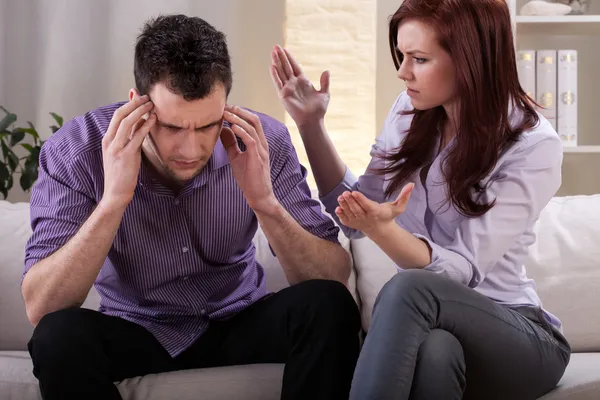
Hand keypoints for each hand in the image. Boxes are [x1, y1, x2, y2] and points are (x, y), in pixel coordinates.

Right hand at [101, 92, 155, 208]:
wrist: (116, 192)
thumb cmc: (122, 173)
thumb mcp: (123, 151)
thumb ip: (129, 136)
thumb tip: (139, 120)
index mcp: (107, 139)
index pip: (117, 115)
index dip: (129, 104)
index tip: (140, 97)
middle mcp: (110, 141)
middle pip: (120, 115)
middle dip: (134, 103)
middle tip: (147, 97)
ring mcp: (117, 148)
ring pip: (127, 122)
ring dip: (141, 111)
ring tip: (152, 105)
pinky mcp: (127, 155)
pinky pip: (137, 136)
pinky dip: (146, 125)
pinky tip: (153, 119)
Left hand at [221, 105, 276, 212]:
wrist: (258, 195)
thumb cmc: (249, 178)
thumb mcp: (236, 157)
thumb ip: (231, 144)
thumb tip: (223, 130)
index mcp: (258, 143)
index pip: (252, 122)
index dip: (240, 113)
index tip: (226, 108)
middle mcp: (262, 144)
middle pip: (254, 120)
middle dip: (240, 111)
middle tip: (226, 106)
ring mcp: (261, 151)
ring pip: (252, 128)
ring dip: (238, 119)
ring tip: (226, 114)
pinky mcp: (258, 158)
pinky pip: (251, 140)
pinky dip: (242, 132)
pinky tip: (232, 127)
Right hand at [270, 45, 330, 127]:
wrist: (313, 120)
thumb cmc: (319, 110)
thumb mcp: (324, 93)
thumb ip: (325, 82)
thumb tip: (326, 70)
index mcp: (303, 81)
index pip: (294, 66)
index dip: (289, 58)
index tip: (284, 49)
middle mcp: (294, 83)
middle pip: (286, 66)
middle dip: (281, 56)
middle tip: (275, 46)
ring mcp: (288, 88)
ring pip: (281, 72)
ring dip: (277, 62)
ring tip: (272, 52)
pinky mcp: (284, 95)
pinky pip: (278, 82)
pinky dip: (275, 74)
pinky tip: (272, 66)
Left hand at [336, 183, 414, 235]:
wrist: (380, 230)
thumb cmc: (388, 216)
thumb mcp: (398, 207)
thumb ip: (404, 196)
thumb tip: (412, 184)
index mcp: (375, 212)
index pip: (367, 206)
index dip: (360, 199)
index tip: (354, 192)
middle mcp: (366, 218)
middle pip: (357, 210)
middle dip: (350, 201)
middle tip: (345, 193)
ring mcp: (358, 222)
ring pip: (350, 214)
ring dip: (344, 206)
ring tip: (340, 197)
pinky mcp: (352, 224)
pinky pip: (345, 220)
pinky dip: (340, 215)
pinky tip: (337, 208)